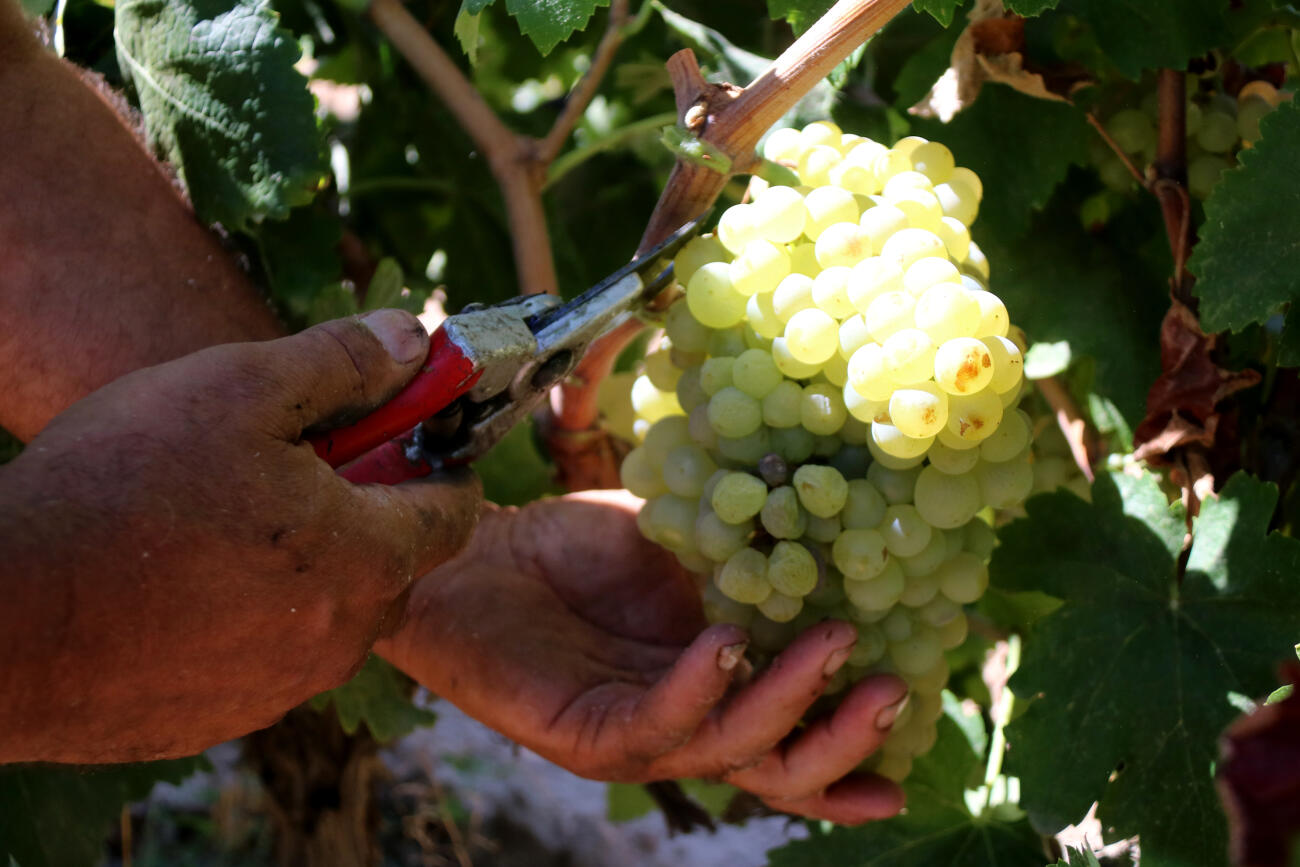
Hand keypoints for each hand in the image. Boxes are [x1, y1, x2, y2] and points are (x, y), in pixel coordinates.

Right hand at [0, 310, 481, 763]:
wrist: (3, 617)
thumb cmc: (121, 490)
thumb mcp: (238, 388)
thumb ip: (340, 363)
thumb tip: (411, 339)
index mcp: (367, 560)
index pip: (454, 513)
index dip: (440, 463)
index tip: (409, 434)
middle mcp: (340, 641)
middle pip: (392, 564)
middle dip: (366, 509)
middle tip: (297, 463)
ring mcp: (280, 690)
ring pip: (327, 614)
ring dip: (305, 565)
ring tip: (226, 517)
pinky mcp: (217, 719)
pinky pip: (264, 657)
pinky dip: (248, 617)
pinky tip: (184, 580)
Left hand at [378, 490, 908, 824]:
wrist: (470, 556)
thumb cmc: (572, 552)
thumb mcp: (677, 544)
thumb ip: (742, 551)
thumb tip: (824, 519)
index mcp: (715, 687)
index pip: (793, 734)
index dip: (854, 748)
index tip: (920, 734)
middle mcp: (683, 724)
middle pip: (777, 766)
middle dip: (843, 737)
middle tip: (896, 690)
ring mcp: (635, 736)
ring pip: (728, 750)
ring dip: (788, 700)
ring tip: (835, 643)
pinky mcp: (583, 736)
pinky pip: (652, 726)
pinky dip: (698, 688)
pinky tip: (726, 644)